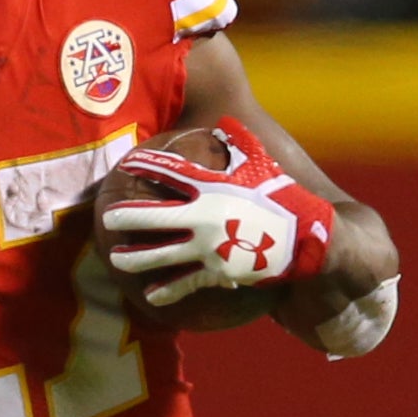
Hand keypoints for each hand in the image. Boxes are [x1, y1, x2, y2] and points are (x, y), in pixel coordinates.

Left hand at [101, 116, 335, 306]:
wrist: (309, 238)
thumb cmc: (285, 198)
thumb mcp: (263, 165)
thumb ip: (241, 142)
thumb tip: (227, 120)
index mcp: (211, 188)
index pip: (170, 172)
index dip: (146, 167)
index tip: (127, 164)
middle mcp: (202, 217)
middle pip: (152, 217)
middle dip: (126, 216)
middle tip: (108, 216)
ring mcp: (206, 247)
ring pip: (160, 255)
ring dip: (134, 258)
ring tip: (115, 259)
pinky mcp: (216, 272)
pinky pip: (185, 284)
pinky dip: (166, 291)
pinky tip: (148, 297)